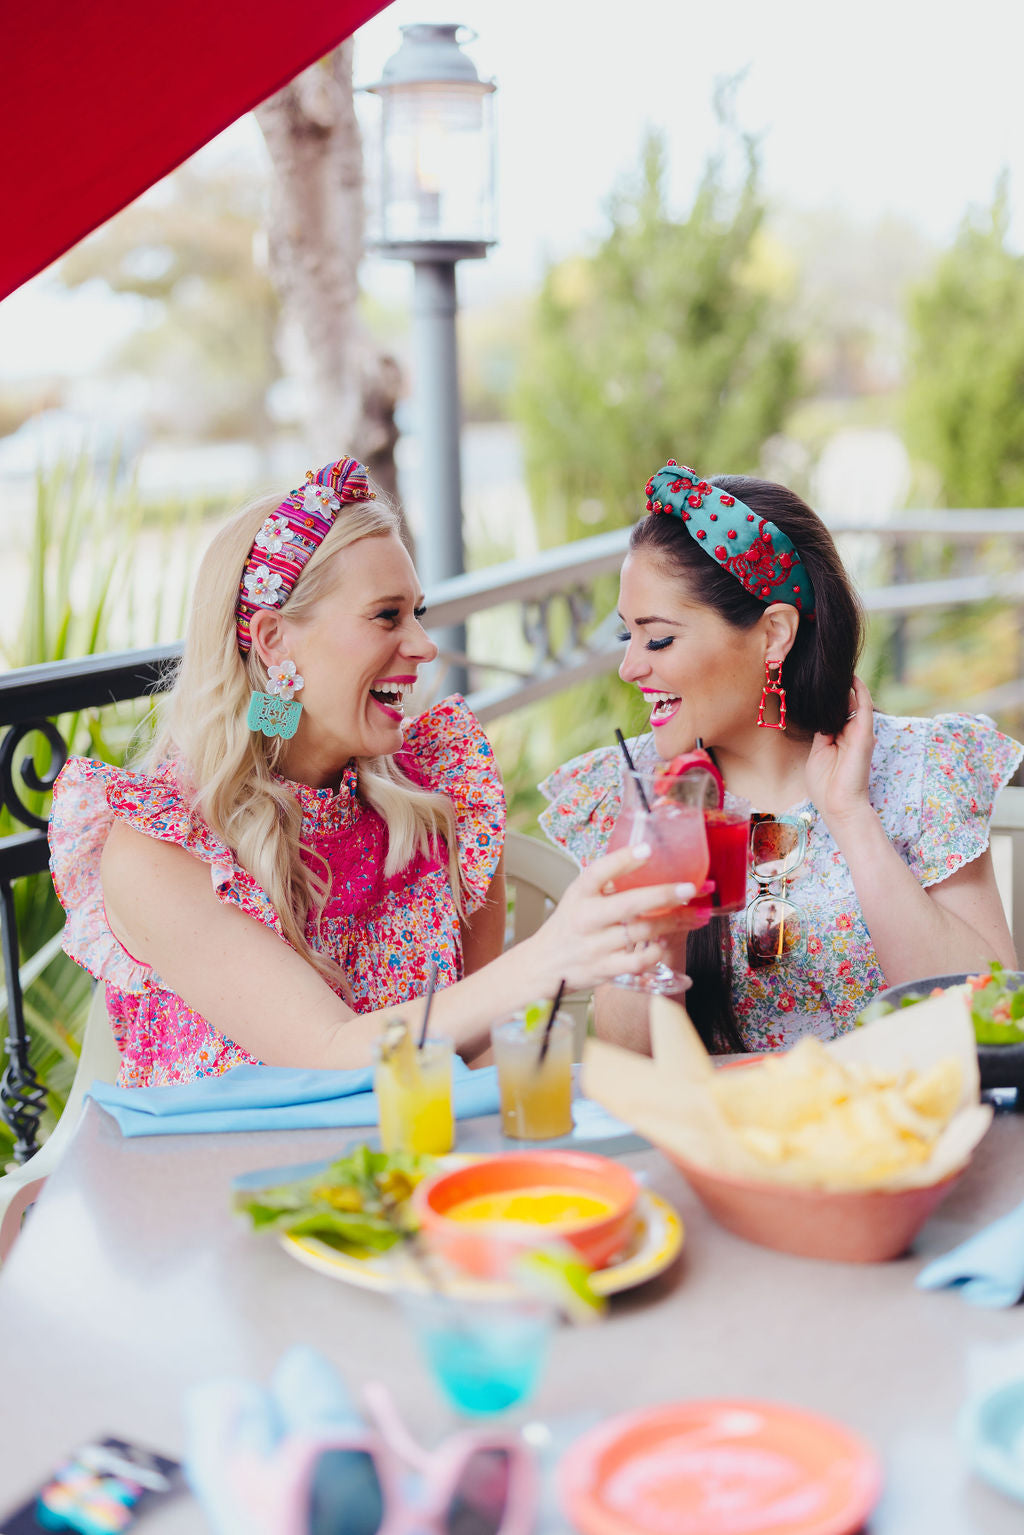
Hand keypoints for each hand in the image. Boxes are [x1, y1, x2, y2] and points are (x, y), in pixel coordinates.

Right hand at [523, 844, 696, 994]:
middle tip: (690, 888)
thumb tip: (651, 860)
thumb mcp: (579, 896)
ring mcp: (595, 945)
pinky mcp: (605, 968)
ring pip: (642, 931)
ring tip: (695, 914)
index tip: (648, 849)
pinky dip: (657, 950)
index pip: (599, 871)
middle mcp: (586, 918)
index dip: (623, 859)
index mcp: (579, 893)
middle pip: (629, 904)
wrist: (543, 965)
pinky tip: (667, 940)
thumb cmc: (570, 925)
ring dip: (674, 922)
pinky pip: (638, 961)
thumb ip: (608, 882)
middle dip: (664, 895)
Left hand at [805, 674, 875, 831]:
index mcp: (837, 739)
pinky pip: (864, 705)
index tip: (815, 684)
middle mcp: (850, 733)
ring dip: (846, 686)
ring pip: (854, 701)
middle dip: (834, 689)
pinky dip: (859, 690)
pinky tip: (851, 677)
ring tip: (836, 668)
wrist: (839, 804)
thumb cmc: (825, 785)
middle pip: (843, 704)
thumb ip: (821, 733)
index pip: (832, 713)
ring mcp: (859, 732)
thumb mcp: (817, 753)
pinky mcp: (865, 732)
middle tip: (825, 670)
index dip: (825, 700)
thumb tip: (818, 714)